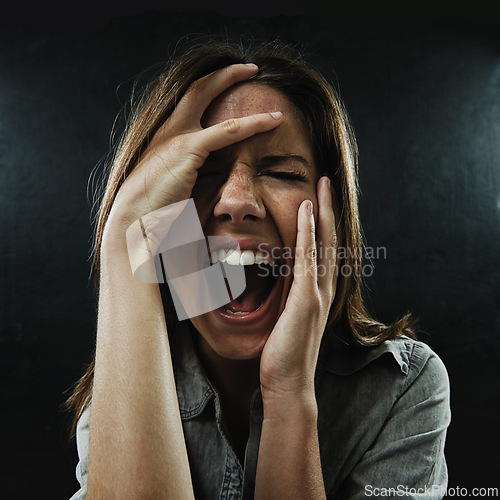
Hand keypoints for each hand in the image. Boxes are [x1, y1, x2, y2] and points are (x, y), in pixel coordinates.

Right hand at [105, 63, 282, 232]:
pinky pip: (228, 131)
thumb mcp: (171, 184)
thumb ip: (187, 174)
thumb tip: (203, 182)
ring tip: (259, 76)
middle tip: (249, 68)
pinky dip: (253, 124)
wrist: (132, 218)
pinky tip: (273, 120)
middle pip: (197, 87)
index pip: (189, 102)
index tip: (228, 84)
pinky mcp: (188, 149)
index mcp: (165, 137)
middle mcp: (169, 129)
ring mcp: (177, 135)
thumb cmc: (152, 208)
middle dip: (224, 73)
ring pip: (210, 96)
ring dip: (235, 80)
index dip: (210, 89)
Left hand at [259, 176, 337, 402]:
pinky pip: (309, 258)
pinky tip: (305, 211)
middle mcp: (324, 289)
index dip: (324, 223)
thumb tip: (276, 275)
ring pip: (325, 244)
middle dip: (329, 209)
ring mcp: (317, 293)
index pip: (325, 250)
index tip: (319, 200)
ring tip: (322, 185)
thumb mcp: (287, 316)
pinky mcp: (306, 299)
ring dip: (323, 212)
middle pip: (331, 240)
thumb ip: (287, 294)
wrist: (288, 382)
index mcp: (318, 292)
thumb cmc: (284, 352)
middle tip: (327, 181)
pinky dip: (309, 233)